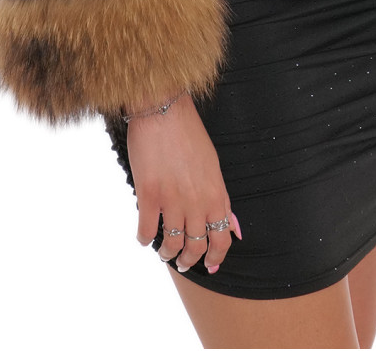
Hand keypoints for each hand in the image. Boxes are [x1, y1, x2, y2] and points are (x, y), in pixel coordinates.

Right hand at [126, 93, 239, 273]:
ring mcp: (173, 200)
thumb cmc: (189, 134)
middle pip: (196, 247)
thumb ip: (220, 197)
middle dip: (189, 260)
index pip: (222, 238)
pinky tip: (144, 237)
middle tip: (182, 262)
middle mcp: (197, 202)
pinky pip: (147, 231)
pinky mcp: (149, 196)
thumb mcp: (213, 166)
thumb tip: (232, 226)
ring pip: (172, 244)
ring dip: (167, 253)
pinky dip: (144, 239)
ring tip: (164, 252)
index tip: (209, 265)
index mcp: (215, 194)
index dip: (215, 257)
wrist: (164, 110)